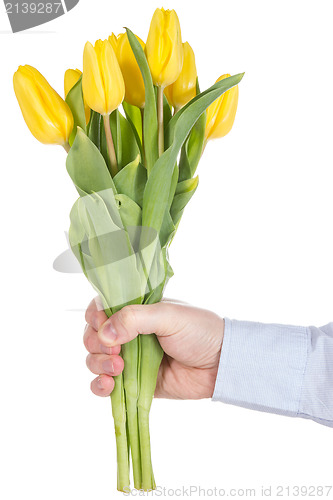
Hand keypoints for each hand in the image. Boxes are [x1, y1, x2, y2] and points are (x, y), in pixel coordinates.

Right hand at [84, 298, 224, 399]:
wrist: (220, 365)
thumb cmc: (200, 332)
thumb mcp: (168, 315)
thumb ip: (134, 319)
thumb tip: (104, 333)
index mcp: (136, 310)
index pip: (101, 308)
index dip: (95, 316)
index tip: (101, 324)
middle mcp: (128, 333)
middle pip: (93, 335)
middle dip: (95, 343)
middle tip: (115, 350)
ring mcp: (129, 358)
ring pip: (95, 360)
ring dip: (98, 364)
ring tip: (118, 368)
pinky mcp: (133, 383)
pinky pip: (105, 385)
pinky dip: (99, 386)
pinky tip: (108, 385)